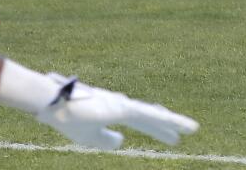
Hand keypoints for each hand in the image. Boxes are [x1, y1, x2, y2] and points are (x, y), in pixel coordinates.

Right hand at [36, 76, 198, 149]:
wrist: (53, 106)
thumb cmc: (67, 117)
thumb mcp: (89, 137)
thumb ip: (106, 140)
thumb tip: (122, 141)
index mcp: (113, 112)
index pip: (141, 121)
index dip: (157, 128)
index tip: (172, 135)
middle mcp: (120, 105)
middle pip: (150, 118)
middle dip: (167, 126)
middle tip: (186, 132)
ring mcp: (121, 104)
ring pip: (152, 115)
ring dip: (172, 121)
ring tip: (192, 128)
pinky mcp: (121, 108)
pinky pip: (146, 115)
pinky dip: (162, 119)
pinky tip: (175, 123)